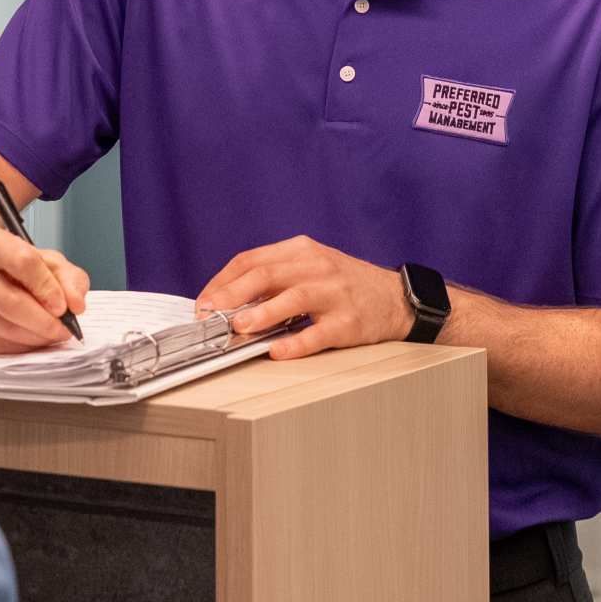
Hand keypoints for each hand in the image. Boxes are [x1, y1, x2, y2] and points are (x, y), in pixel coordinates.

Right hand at [0, 228, 90, 354]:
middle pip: (11, 302)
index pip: (22, 262)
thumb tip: (76, 305)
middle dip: (44, 321)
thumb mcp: (47, 262)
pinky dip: (22, 347)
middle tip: (64, 329)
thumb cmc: (14, 269)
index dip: (47, 287)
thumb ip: (70, 278)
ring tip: (50, 333)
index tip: (64, 306)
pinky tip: (30, 337)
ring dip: (37, 337)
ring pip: (5, 329)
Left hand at [196, 235, 414, 360]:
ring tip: (239, 327)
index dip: (222, 281)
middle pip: (266, 275)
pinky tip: (276, 351)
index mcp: (301, 250)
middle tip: (210, 314)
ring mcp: (334, 294)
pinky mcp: (349, 323)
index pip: (251, 260)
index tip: (204, 302)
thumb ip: (275, 277)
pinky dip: (295, 344)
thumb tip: (229, 300)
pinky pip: (318, 334)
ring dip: (261, 313)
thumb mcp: (310, 267)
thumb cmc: (345, 284)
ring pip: (292, 299)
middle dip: (232, 295)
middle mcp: (317, 267)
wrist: (396, 298)